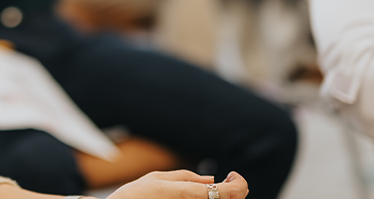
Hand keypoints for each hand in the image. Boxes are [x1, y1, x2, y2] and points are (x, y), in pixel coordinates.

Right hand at [109, 170, 247, 198]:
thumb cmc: (134, 197)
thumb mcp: (157, 178)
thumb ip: (185, 177)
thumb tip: (210, 179)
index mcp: (186, 194)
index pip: (228, 193)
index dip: (239, 185)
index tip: (233, 176)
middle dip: (236, 191)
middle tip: (230, 180)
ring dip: (225, 198)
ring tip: (221, 187)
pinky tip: (207, 196)